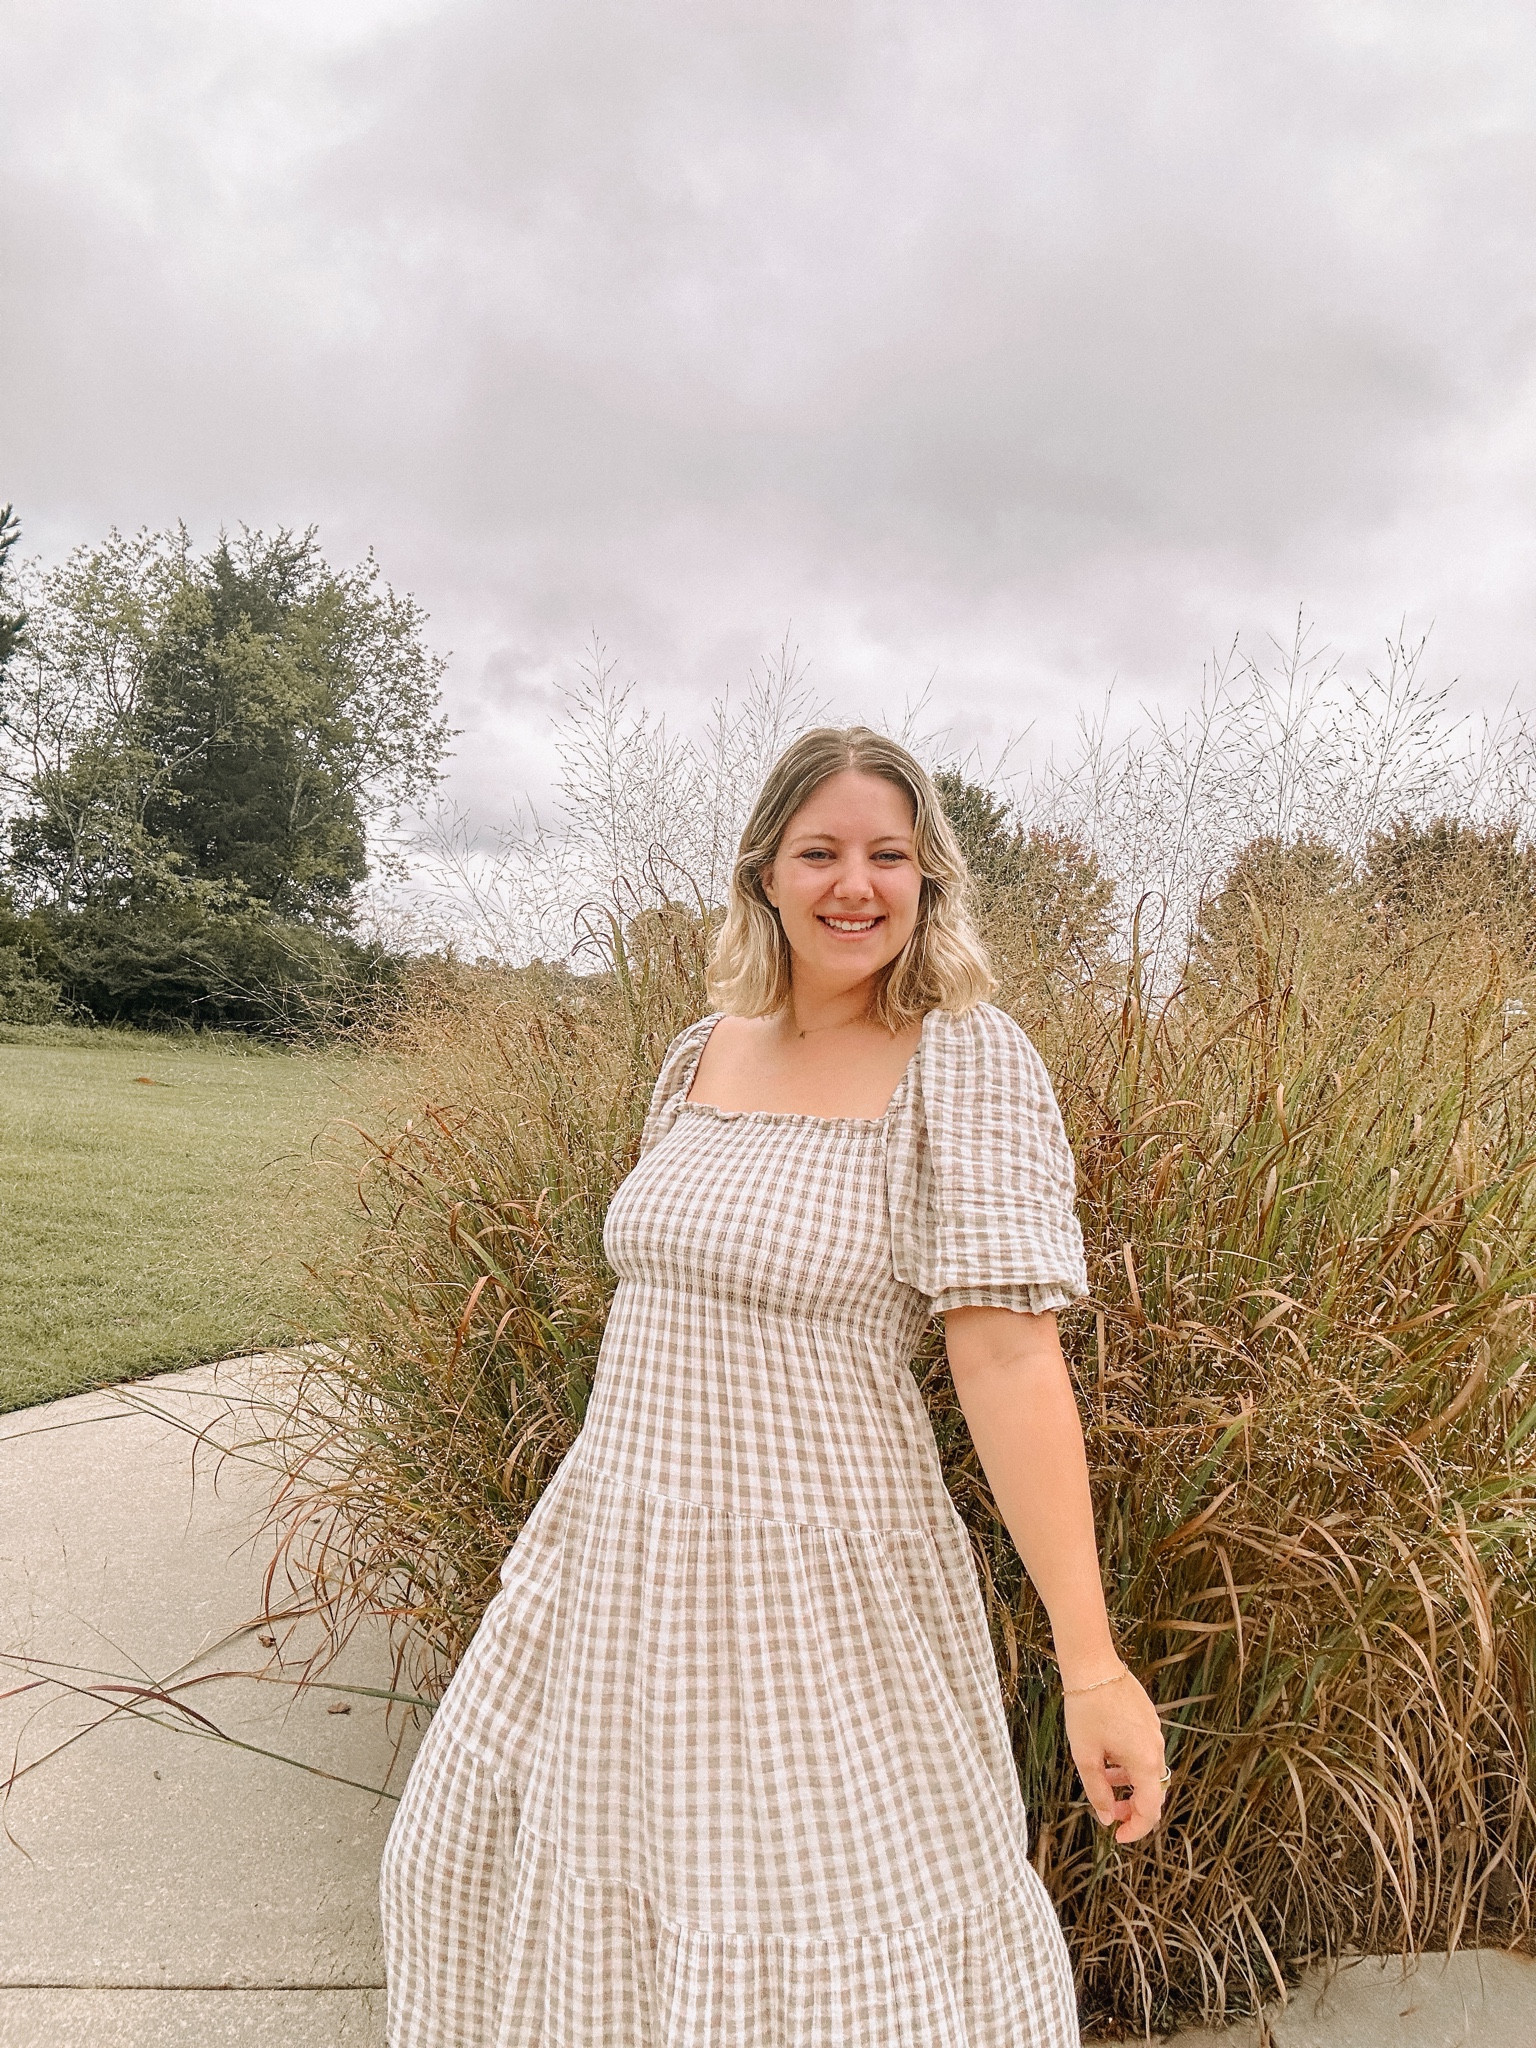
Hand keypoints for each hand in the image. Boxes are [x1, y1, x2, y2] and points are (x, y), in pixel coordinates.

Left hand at [1063, 1671, 1166, 1844]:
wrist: (1093, 1665)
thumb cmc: (1086, 1709)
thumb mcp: (1085, 1756)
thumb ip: (1098, 1791)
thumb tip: (1107, 1818)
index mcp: (1145, 1761)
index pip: (1151, 1810)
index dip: (1136, 1829)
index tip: (1118, 1837)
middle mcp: (1156, 1748)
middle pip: (1153, 1792)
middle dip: (1133, 1808)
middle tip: (1111, 1814)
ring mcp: (1155, 1731)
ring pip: (1148, 1771)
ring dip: (1129, 1785)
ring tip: (1104, 1781)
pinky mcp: (1149, 1718)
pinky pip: (1145, 1751)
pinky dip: (1130, 1764)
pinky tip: (1108, 1757)